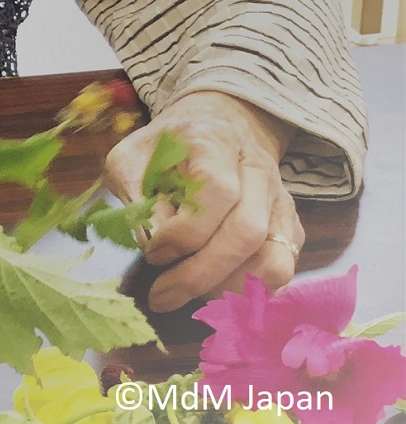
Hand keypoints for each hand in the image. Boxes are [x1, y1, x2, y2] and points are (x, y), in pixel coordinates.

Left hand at [105, 89, 300, 312]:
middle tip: (163, 296)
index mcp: (215, 145)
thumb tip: (149, 241)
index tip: (153, 252)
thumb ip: (133, 193)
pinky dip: (249, 293)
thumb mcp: (132, 155)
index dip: (185, 232)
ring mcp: (281, 203)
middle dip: (201, 274)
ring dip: (229, 289)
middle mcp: (259, 173)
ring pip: (274, 260)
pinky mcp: (292, 228)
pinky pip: (281, 270)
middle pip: (247, 233)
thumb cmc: (168, 146)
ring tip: (190, 297)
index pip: (217, 191)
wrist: (222, 125)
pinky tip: (214, 295)